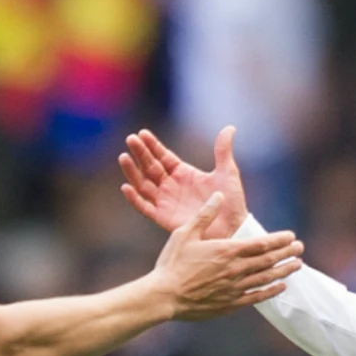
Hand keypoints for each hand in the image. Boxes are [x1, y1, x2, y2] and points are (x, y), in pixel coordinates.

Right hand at [121, 126, 249, 237]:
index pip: (163, 156)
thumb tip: (229, 128)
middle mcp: (171, 186)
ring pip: (143, 184)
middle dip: (140, 153)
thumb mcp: (227, 172)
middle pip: (150, 167)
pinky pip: (144, 207)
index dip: (152, 145)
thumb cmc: (230, 201)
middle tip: (130, 139)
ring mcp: (165, 201)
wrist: (232, 228)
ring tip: (123, 157)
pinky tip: (126, 187)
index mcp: (183, 173)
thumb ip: (222, 151)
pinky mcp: (163, 217)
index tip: (142, 133)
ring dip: (132, 172)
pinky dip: (134, 198)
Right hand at [153, 193, 300, 320]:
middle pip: (269, 260)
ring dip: (284, 271)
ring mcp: (234, 289)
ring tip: (298, 265)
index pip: (261, 243)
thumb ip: (205, 215)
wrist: (164, 296)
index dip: (279, 239)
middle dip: (287, 253)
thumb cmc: (172, 263)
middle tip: (300, 248)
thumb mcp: (185, 233)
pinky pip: (257, 297)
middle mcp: (235, 270)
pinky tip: (281, 287)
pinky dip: (271, 291)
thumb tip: (218, 195)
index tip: (291, 236)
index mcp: (227, 250)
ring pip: (267, 278)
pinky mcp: (230, 304)